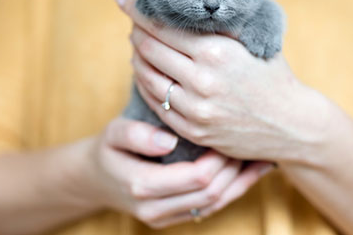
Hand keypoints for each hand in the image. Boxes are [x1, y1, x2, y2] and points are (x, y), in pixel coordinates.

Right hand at [82, 117, 272, 228]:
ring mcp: (165, 219)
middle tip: (246, 140)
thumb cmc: (109, 149)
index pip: (196, 177)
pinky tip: (249, 171)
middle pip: (210, 193)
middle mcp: (154, 209)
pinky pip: (210, 208)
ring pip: (215, 204)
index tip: (228, 132)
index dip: (218, 158)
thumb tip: (169, 141)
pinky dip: (233, 190)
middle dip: (233, 167)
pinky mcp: (174, 219)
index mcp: (142, 186)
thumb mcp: (113, 132)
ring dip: (239, 181)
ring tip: (257, 155)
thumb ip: (136, 134)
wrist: (95, 179)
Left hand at [116, 0, 321, 161]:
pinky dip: (146, 85)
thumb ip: (222, 23)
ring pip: (148, 77)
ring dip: (137, 58)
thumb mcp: (253, 40)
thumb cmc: (273, 76)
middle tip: (132, 21)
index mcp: (216, 52)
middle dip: (135, 31)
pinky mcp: (193, 131)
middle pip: (149, 50)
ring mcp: (196, 109)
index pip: (163, 26)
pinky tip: (145, 73)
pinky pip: (156, 104)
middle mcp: (202, 80)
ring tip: (136, 45)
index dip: (139, 11)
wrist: (292, 125)